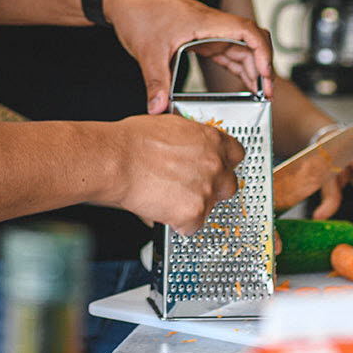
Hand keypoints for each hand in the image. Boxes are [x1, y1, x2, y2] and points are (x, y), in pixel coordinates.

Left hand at [102, 0, 273, 113]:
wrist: (124, 0)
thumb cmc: (139, 12)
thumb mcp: (148, 52)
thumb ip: (156, 83)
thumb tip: (158, 108)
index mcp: (206, 23)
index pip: (248, 31)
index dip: (262, 52)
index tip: (265, 74)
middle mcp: (211, 26)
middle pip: (250, 43)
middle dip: (262, 67)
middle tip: (266, 93)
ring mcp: (207, 32)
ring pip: (241, 49)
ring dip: (252, 69)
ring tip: (259, 94)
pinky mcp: (200, 39)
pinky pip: (226, 53)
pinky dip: (237, 68)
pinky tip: (242, 83)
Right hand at [106, 114, 244, 234]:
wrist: (117, 161)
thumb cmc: (133, 142)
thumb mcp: (171, 126)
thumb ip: (190, 140)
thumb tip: (189, 149)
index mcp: (211, 140)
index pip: (236, 154)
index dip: (223, 163)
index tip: (214, 169)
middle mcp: (215, 164)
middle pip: (230, 185)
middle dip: (213, 189)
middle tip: (190, 188)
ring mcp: (207, 190)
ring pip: (210, 208)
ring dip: (193, 206)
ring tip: (167, 197)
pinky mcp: (194, 212)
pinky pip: (193, 226)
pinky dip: (179, 224)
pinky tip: (163, 210)